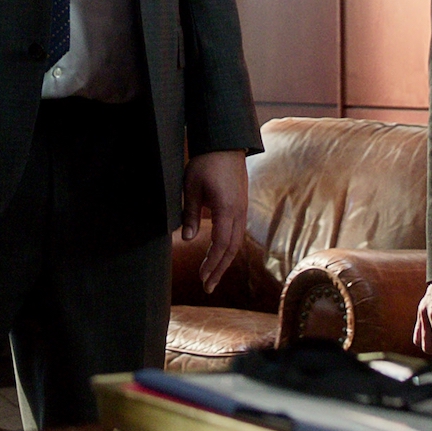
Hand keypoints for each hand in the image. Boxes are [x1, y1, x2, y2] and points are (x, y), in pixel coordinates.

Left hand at [182, 149, 248, 293]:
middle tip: (208, 287)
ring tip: (213, 276)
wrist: (225, 143)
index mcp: (226, 209)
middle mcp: (238, 212)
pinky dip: (228, 248)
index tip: (203, 278)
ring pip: (236, 242)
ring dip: (225, 261)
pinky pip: (237, 232)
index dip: (212, 264)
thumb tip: (188, 239)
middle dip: (219, 269)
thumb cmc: (205, 162)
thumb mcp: (191, 186)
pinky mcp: (241, 205)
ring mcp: (242, 209)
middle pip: (231, 249)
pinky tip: (219, 254)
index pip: (221, 244)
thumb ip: (190, 214)